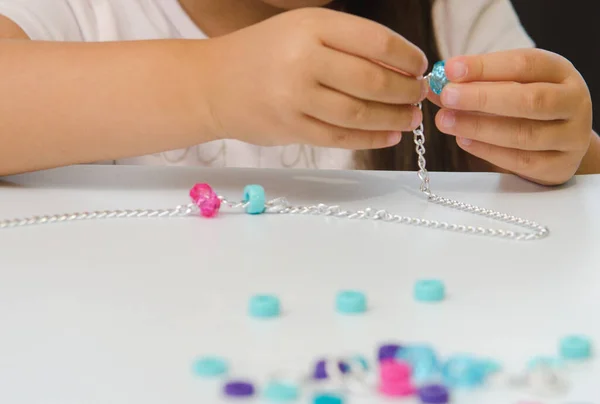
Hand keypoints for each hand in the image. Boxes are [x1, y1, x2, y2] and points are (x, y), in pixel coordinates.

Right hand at [203, 8, 427, 149]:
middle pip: (372, 80)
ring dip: (393, 118)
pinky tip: (388, 136)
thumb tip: (403, 68)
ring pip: (359, 113)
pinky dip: (370, 139)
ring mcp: (294, 97)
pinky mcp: (290, 128)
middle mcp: (303, 60)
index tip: (420, 67)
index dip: (407, 57)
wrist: (214, 83)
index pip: (376, 41)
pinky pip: (340, 137)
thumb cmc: (265, 53)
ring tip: (410, 119)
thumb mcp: (303, 30)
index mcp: (311, 26)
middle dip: (405, 91)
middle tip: (419, 96)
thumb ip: (348, 43)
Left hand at [428, 49, 592, 184]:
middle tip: (447, 96)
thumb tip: (436, 85)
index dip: (486, 66)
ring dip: (479, 126)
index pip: (525, 64)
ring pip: (524, 134)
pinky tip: (463, 140)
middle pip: (529, 100)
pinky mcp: (559, 165)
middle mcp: (573, 102)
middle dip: (482, 98)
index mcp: (560, 72)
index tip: (451, 69)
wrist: (560, 143)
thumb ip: (475, 84)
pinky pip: (521, 161)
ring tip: (445, 120)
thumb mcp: (508, 85)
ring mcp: (571, 136)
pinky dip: (488, 151)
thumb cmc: (527, 107)